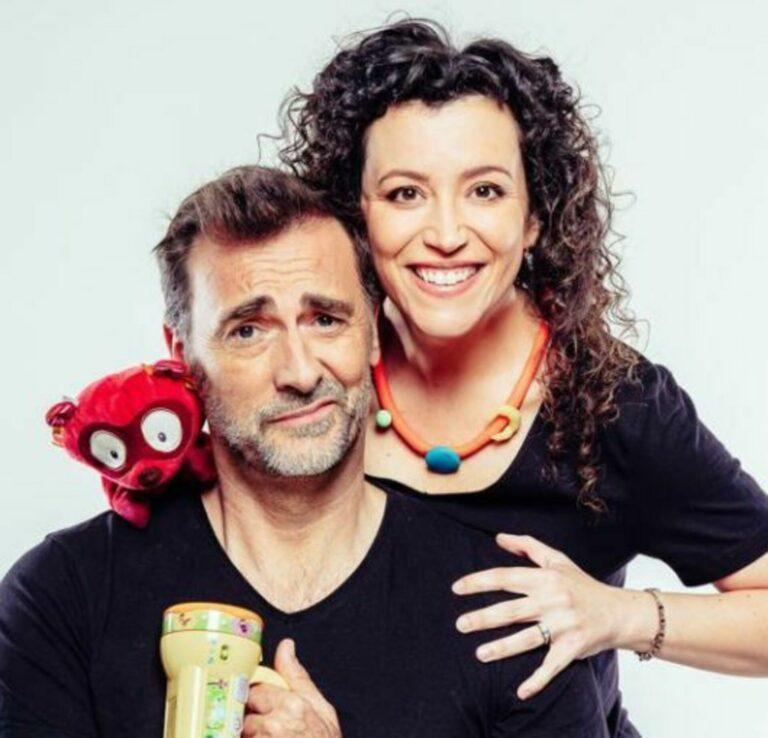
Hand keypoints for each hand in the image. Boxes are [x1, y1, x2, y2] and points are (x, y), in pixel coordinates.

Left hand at [243, 639, 341, 736]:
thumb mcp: (321, 709)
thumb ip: (297, 676)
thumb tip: (286, 646)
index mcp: (292, 704)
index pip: (256, 689)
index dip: (258, 699)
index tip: (262, 706)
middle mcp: (275, 724)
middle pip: (244, 712)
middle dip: (250, 718)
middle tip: (266, 729)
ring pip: (239, 733)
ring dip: (246, 736)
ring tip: (268, 737)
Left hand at [451, 533, 626, 699]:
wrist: (619, 612)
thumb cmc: (583, 585)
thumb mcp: (557, 560)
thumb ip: (527, 546)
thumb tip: (499, 538)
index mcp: (545, 579)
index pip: (505, 578)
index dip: (479, 582)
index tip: (457, 588)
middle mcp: (552, 601)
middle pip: (510, 610)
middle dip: (483, 618)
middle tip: (460, 624)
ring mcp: (562, 626)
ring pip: (526, 639)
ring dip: (501, 648)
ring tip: (479, 654)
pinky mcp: (573, 648)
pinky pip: (552, 666)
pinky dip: (537, 680)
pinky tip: (521, 691)